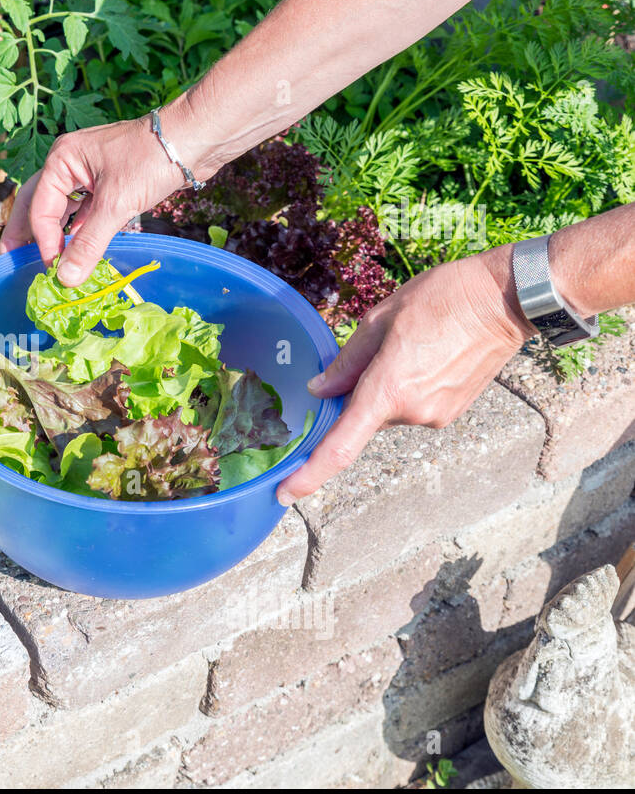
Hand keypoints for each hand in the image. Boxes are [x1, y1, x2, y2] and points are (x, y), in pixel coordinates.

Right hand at [0, 112, 216, 286]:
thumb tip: (66, 280)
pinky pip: (84, 212)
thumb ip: (88, 243)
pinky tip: (75, 250)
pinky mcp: (109, 184)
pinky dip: (78, 231)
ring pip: (62, 209)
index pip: (40, 206)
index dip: (43, 240)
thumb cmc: (151, 160)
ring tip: (42, 260)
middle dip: (27, 231)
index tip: (52, 268)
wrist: (195, 139)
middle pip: (39, 203)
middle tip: (10, 258)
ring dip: (54, 234)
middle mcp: (70, 164)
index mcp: (63, 159)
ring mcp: (90, 174)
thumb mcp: (116, 205)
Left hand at [275, 246, 536, 505]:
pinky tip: (428, 355)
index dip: (308, 475)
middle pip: (363, 417)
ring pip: (388, 411)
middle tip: (379, 349)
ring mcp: (435, 417)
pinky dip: (407, 389)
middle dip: (358, 393)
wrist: (507, 300)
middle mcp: (411, 413)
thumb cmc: (443, 298)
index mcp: (387, 391)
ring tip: (414, 344)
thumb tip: (318, 391)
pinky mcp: (451, 414)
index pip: (340, 447)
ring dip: (386, 387)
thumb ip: (346, 362)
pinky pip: (412, 408)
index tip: (284, 494)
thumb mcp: (380, 319)